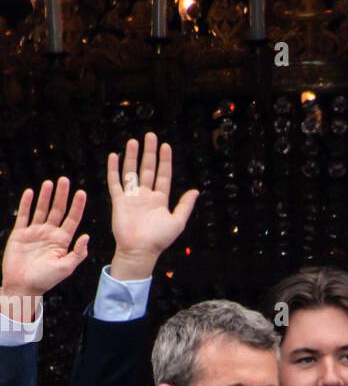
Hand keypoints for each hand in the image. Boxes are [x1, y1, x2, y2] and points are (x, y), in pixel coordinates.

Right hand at [1, 179, 88, 300]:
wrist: (23, 286)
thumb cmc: (46, 280)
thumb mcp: (66, 268)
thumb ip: (77, 253)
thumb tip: (86, 236)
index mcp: (62, 241)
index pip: (72, 219)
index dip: (77, 206)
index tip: (81, 192)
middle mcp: (50, 234)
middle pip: (57, 210)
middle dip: (61, 195)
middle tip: (65, 180)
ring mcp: (35, 233)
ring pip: (41, 209)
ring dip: (45, 196)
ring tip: (49, 182)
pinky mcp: (20, 234)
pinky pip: (23, 215)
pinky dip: (26, 204)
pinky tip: (30, 192)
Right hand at [107, 132, 198, 280]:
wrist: (139, 251)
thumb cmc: (159, 240)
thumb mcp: (177, 221)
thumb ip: (185, 206)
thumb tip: (196, 191)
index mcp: (160, 200)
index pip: (163, 175)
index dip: (165, 161)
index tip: (166, 146)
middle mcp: (145, 196)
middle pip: (147, 169)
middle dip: (149, 152)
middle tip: (150, 135)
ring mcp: (132, 197)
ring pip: (131, 172)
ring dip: (132, 156)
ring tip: (133, 141)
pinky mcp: (119, 201)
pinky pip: (115, 182)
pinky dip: (114, 169)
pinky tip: (114, 156)